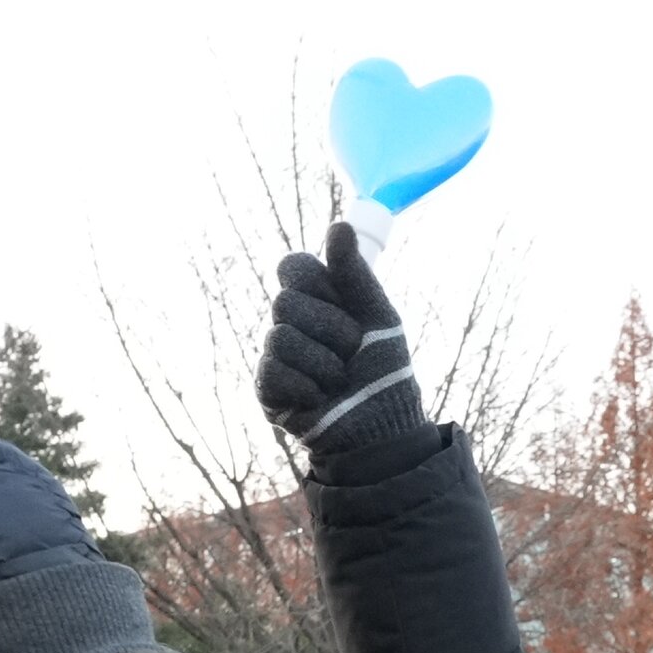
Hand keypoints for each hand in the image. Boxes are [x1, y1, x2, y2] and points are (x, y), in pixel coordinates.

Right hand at [255, 221, 423, 454]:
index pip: (293, 267)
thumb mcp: (378, 317)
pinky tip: (321, 399)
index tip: (345, 305)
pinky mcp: (268, 390)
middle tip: (352, 352)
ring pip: (279, 336)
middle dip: (331, 329)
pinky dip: (308, 387)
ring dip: (324, 363)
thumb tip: (339, 225)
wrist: (384, 427)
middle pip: (285, 302)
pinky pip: (274, 371)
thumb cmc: (384, 371)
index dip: (318, 284)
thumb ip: (356, 275)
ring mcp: (276, 357)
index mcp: (315, 301)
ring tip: (339, 380)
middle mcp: (290, 324)